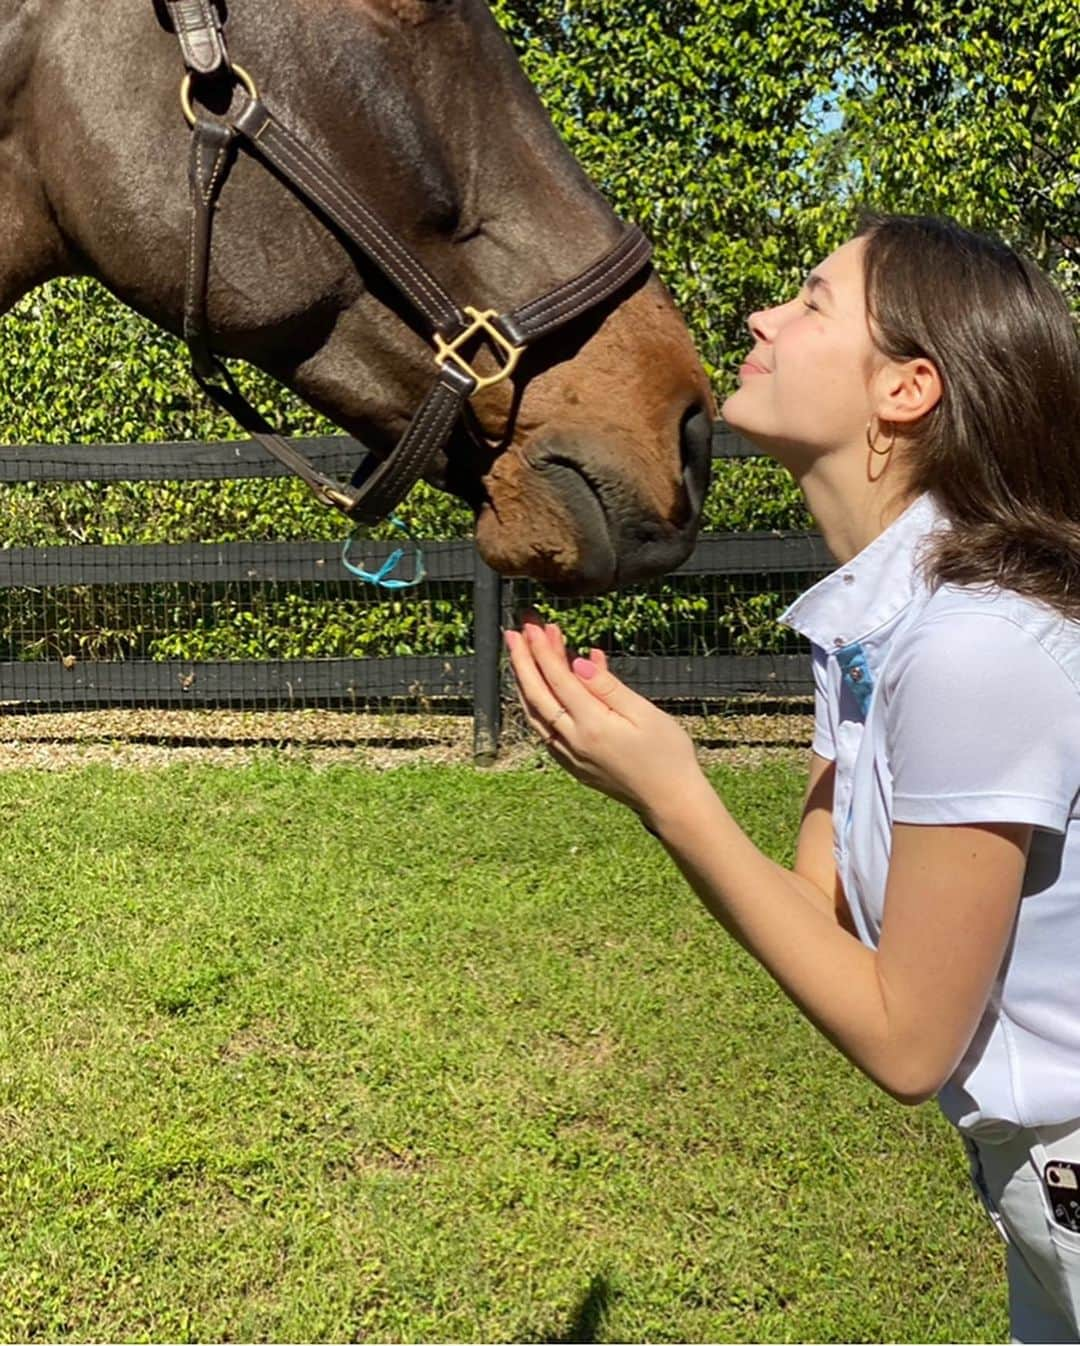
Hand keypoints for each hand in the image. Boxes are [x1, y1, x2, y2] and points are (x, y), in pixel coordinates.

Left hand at [503, 615, 706, 827]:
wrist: (671, 801)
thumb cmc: (667, 755)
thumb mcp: (644, 713)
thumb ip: (607, 687)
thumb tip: (578, 663)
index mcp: (592, 726)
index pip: (557, 680)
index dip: (542, 651)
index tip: (532, 626)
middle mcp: (573, 742)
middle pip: (537, 695)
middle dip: (524, 660)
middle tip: (515, 631)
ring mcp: (569, 756)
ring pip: (536, 713)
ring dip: (527, 681)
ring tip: (523, 654)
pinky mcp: (572, 764)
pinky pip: (546, 728)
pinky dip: (540, 704)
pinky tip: (544, 687)